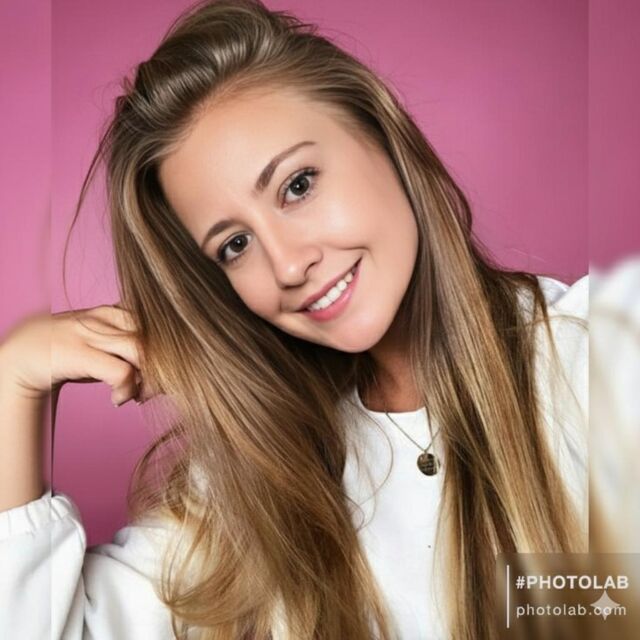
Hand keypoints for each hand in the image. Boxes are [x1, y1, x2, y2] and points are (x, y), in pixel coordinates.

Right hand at [0, 305, 150, 406]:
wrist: (20, 356)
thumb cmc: (69, 353)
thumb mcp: (100, 342)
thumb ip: (127, 347)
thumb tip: (161, 370)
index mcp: (112, 311)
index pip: (156, 323)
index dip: (165, 349)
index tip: (164, 371)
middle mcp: (104, 317)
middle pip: (154, 334)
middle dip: (164, 364)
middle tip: (158, 387)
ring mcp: (91, 333)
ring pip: (142, 351)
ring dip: (149, 379)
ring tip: (138, 395)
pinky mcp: (80, 353)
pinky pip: (122, 372)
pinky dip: (127, 390)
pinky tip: (117, 400)